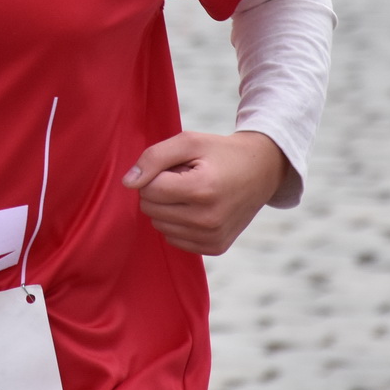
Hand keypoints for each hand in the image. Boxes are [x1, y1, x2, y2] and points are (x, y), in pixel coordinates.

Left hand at [123, 130, 288, 254]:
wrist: (262, 171)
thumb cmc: (220, 152)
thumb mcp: (189, 141)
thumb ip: (153, 157)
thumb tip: (128, 183)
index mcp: (202, 190)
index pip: (149, 190)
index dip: (155, 173)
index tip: (177, 166)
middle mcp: (208, 219)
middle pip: (151, 209)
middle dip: (160, 190)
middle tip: (186, 177)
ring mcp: (212, 237)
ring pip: (159, 226)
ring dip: (169, 206)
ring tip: (194, 191)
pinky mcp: (215, 248)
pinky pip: (174, 238)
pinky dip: (178, 222)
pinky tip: (198, 207)